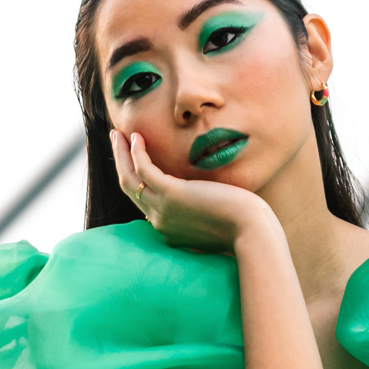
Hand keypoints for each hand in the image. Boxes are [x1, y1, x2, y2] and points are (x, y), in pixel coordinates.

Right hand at [112, 129, 272, 253]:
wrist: (252, 234)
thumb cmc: (244, 227)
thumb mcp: (216, 221)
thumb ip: (203, 214)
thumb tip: (208, 201)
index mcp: (170, 230)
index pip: (145, 202)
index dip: (136, 178)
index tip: (134, 159)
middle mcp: (160, 222)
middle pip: (131, 190)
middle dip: (120, 163)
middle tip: (117, 141)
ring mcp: (163, 211)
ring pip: (130, 180)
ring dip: (121, 154)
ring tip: (117, 134)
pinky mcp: (172, 196)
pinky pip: (145, 170)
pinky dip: (137, 153)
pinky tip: (138, 137)